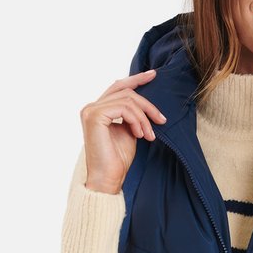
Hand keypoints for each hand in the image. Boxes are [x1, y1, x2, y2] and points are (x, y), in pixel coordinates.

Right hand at [81, 69, 166, 193]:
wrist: (108, 178)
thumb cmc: (117, 159)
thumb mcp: (129, 132)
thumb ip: (132, 116)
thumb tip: (144, 105)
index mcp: (98, 110)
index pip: (118, 87)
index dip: (136, 79)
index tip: (154, 75)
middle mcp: (91, 107)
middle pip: (125, 91)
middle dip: (147, 104)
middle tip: (161, 120)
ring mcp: (91, 110)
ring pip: (127, 100)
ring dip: (144, 118)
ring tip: (149, 135)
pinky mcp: (95, 116)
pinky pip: (124, 108)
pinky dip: (137, 120)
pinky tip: (140, 135)